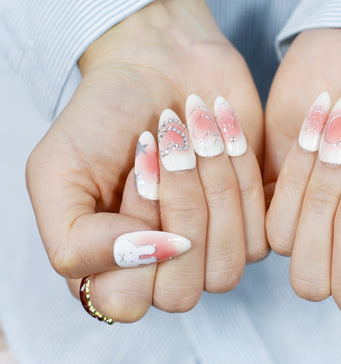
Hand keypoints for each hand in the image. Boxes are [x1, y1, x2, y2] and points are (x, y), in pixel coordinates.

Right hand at [26, 0, 267, 321]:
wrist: (160, 63)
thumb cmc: (106, 114)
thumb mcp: (57, 171)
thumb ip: (74, 240)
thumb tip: (148, 257)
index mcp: (109, 267)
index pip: (128, 301)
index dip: (135, 241)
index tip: (137, 171)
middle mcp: (162, 269)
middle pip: (183, 292)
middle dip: (179, 209)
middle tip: (167, 149)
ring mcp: (209, 250)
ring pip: (227, 268)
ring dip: (213, 190)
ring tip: (194, 134)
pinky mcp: (251, 224)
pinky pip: (260, 235)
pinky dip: (242, 177)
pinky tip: (223, 135)